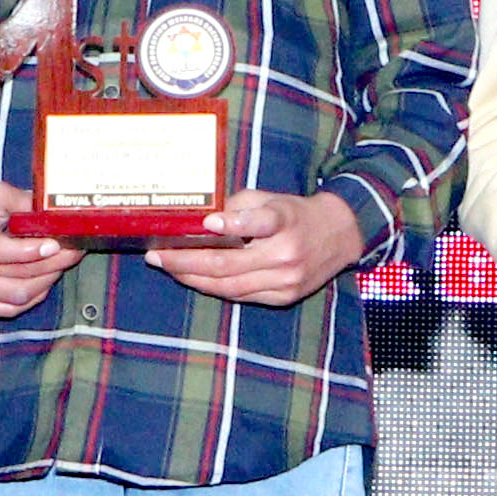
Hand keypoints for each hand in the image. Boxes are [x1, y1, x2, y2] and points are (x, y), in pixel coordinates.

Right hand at [0, 183, 77, 321]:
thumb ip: (24, 202)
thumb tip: (58, 215)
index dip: (32, 251)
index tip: (57, 244)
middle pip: (17, 275)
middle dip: (53, 265)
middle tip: (74, 252)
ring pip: (18, 296)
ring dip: (47, 282)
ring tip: (61, 265)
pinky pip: (9, 308)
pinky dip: (32, 296)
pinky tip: (43, 280)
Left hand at [152, 185, 372, 306]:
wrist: (339, 235)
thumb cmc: (296, 214)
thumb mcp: (271, 198)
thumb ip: (238, 207)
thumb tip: (202, 222)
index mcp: (286, 221)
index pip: (261, 223)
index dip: (233, 225)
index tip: (207, 223)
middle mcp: (286, 254)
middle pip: (229, 264)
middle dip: (186, 262)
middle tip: (157, 255)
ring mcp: (286, 281)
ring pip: (229, 287)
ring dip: (193, 279)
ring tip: (168, 268)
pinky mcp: (284, 297)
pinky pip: (240, 296)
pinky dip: (213, 288)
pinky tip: (193, 278)